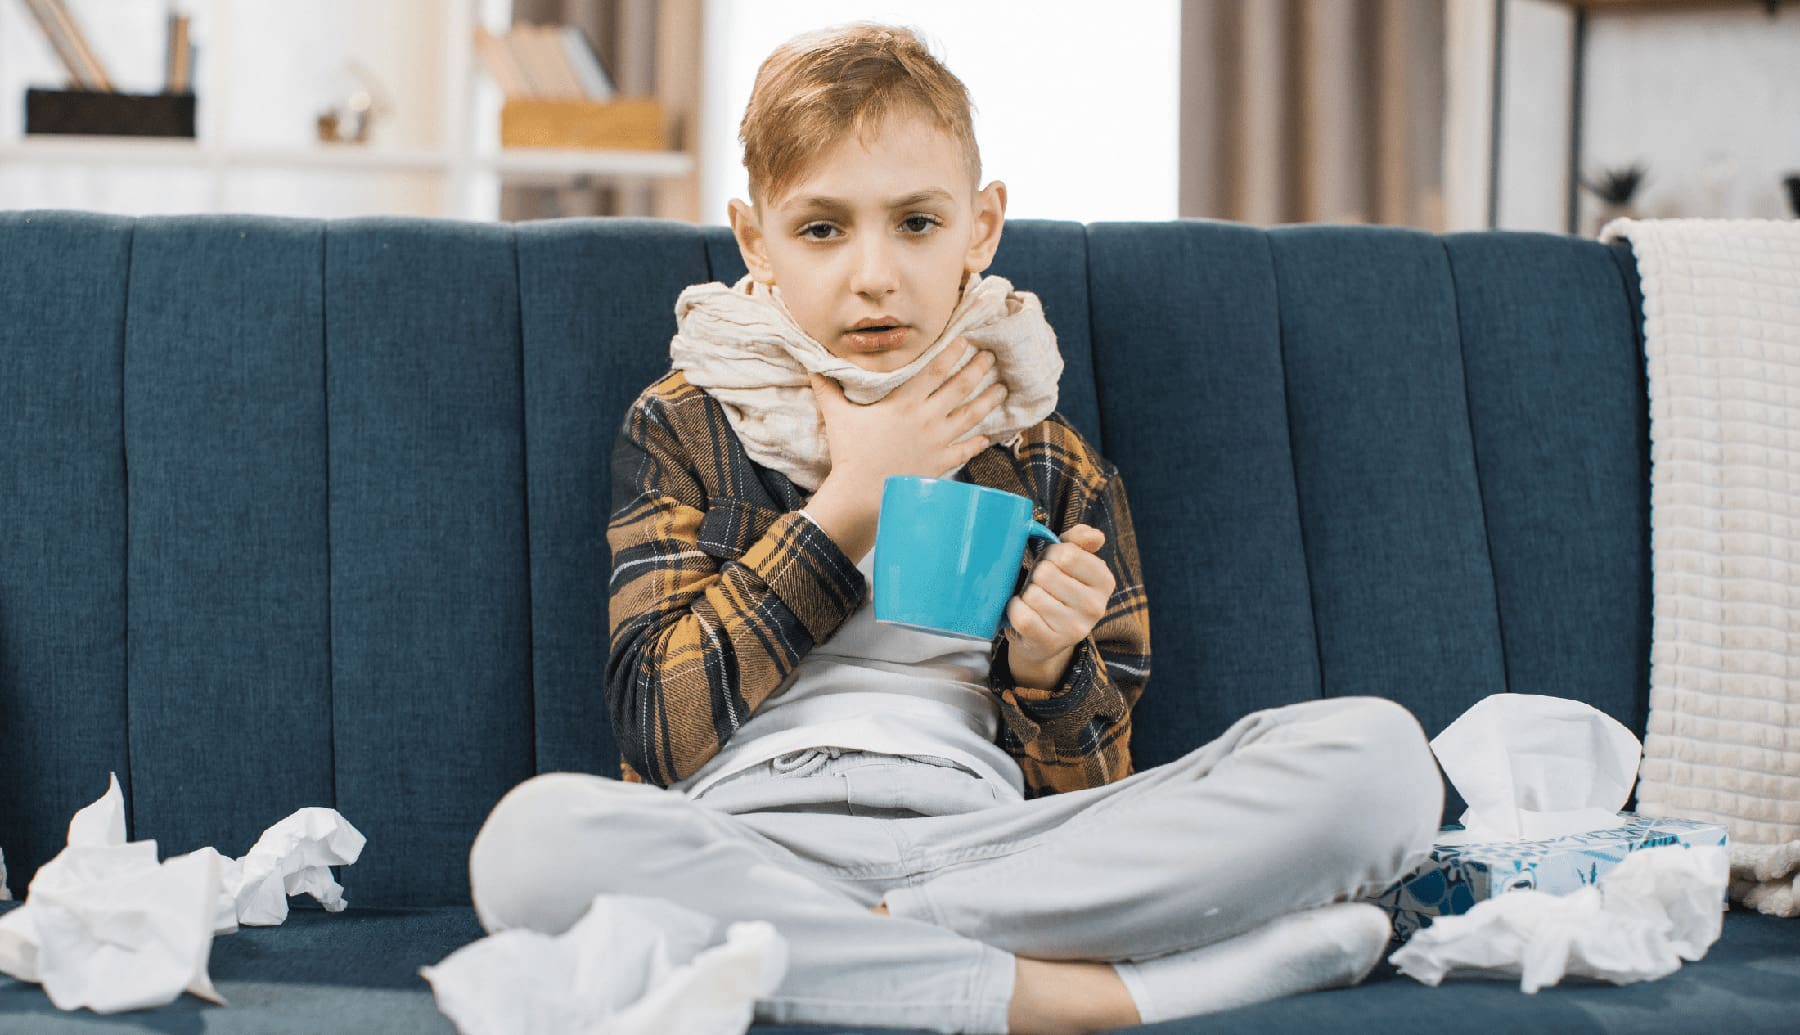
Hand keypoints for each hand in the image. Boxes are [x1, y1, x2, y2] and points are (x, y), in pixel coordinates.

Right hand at [803, 341, 1006, 559]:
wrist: (863, 493)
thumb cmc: (850, 453)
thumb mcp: (837, 416)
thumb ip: (828, 387)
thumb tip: (810, 363)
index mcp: (905, 402)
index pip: (934, 370)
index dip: (952, 352)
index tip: (966, 339)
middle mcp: (927, 418)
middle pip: (959, 388)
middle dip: (977, 369)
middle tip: (991, 356)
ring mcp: (937, 442)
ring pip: (970, 416)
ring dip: (988, 401)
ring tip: (1001, 389)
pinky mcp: (941, 464)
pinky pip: (965, 450)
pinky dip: (978, 442)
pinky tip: (987, 436)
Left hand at [1004, 525, 1113, 690]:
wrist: (1046, 637)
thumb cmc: (1056, 589)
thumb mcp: (1071, 561)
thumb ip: (1079, 540)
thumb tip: (1095, 536)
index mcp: (1104, 581)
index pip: (1067, 554)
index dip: (1051, 554)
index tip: (1052, 563)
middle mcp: (1095, 607)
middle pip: (1046, 573)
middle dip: (1037, 575)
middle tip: (1042, 585)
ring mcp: (1074, 628)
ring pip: (1033, 595)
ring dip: (1026, 594)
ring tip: (1035, 600)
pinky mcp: (1051, 643)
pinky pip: (1021, 615)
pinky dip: (1015, 609)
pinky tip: (1024, 611)